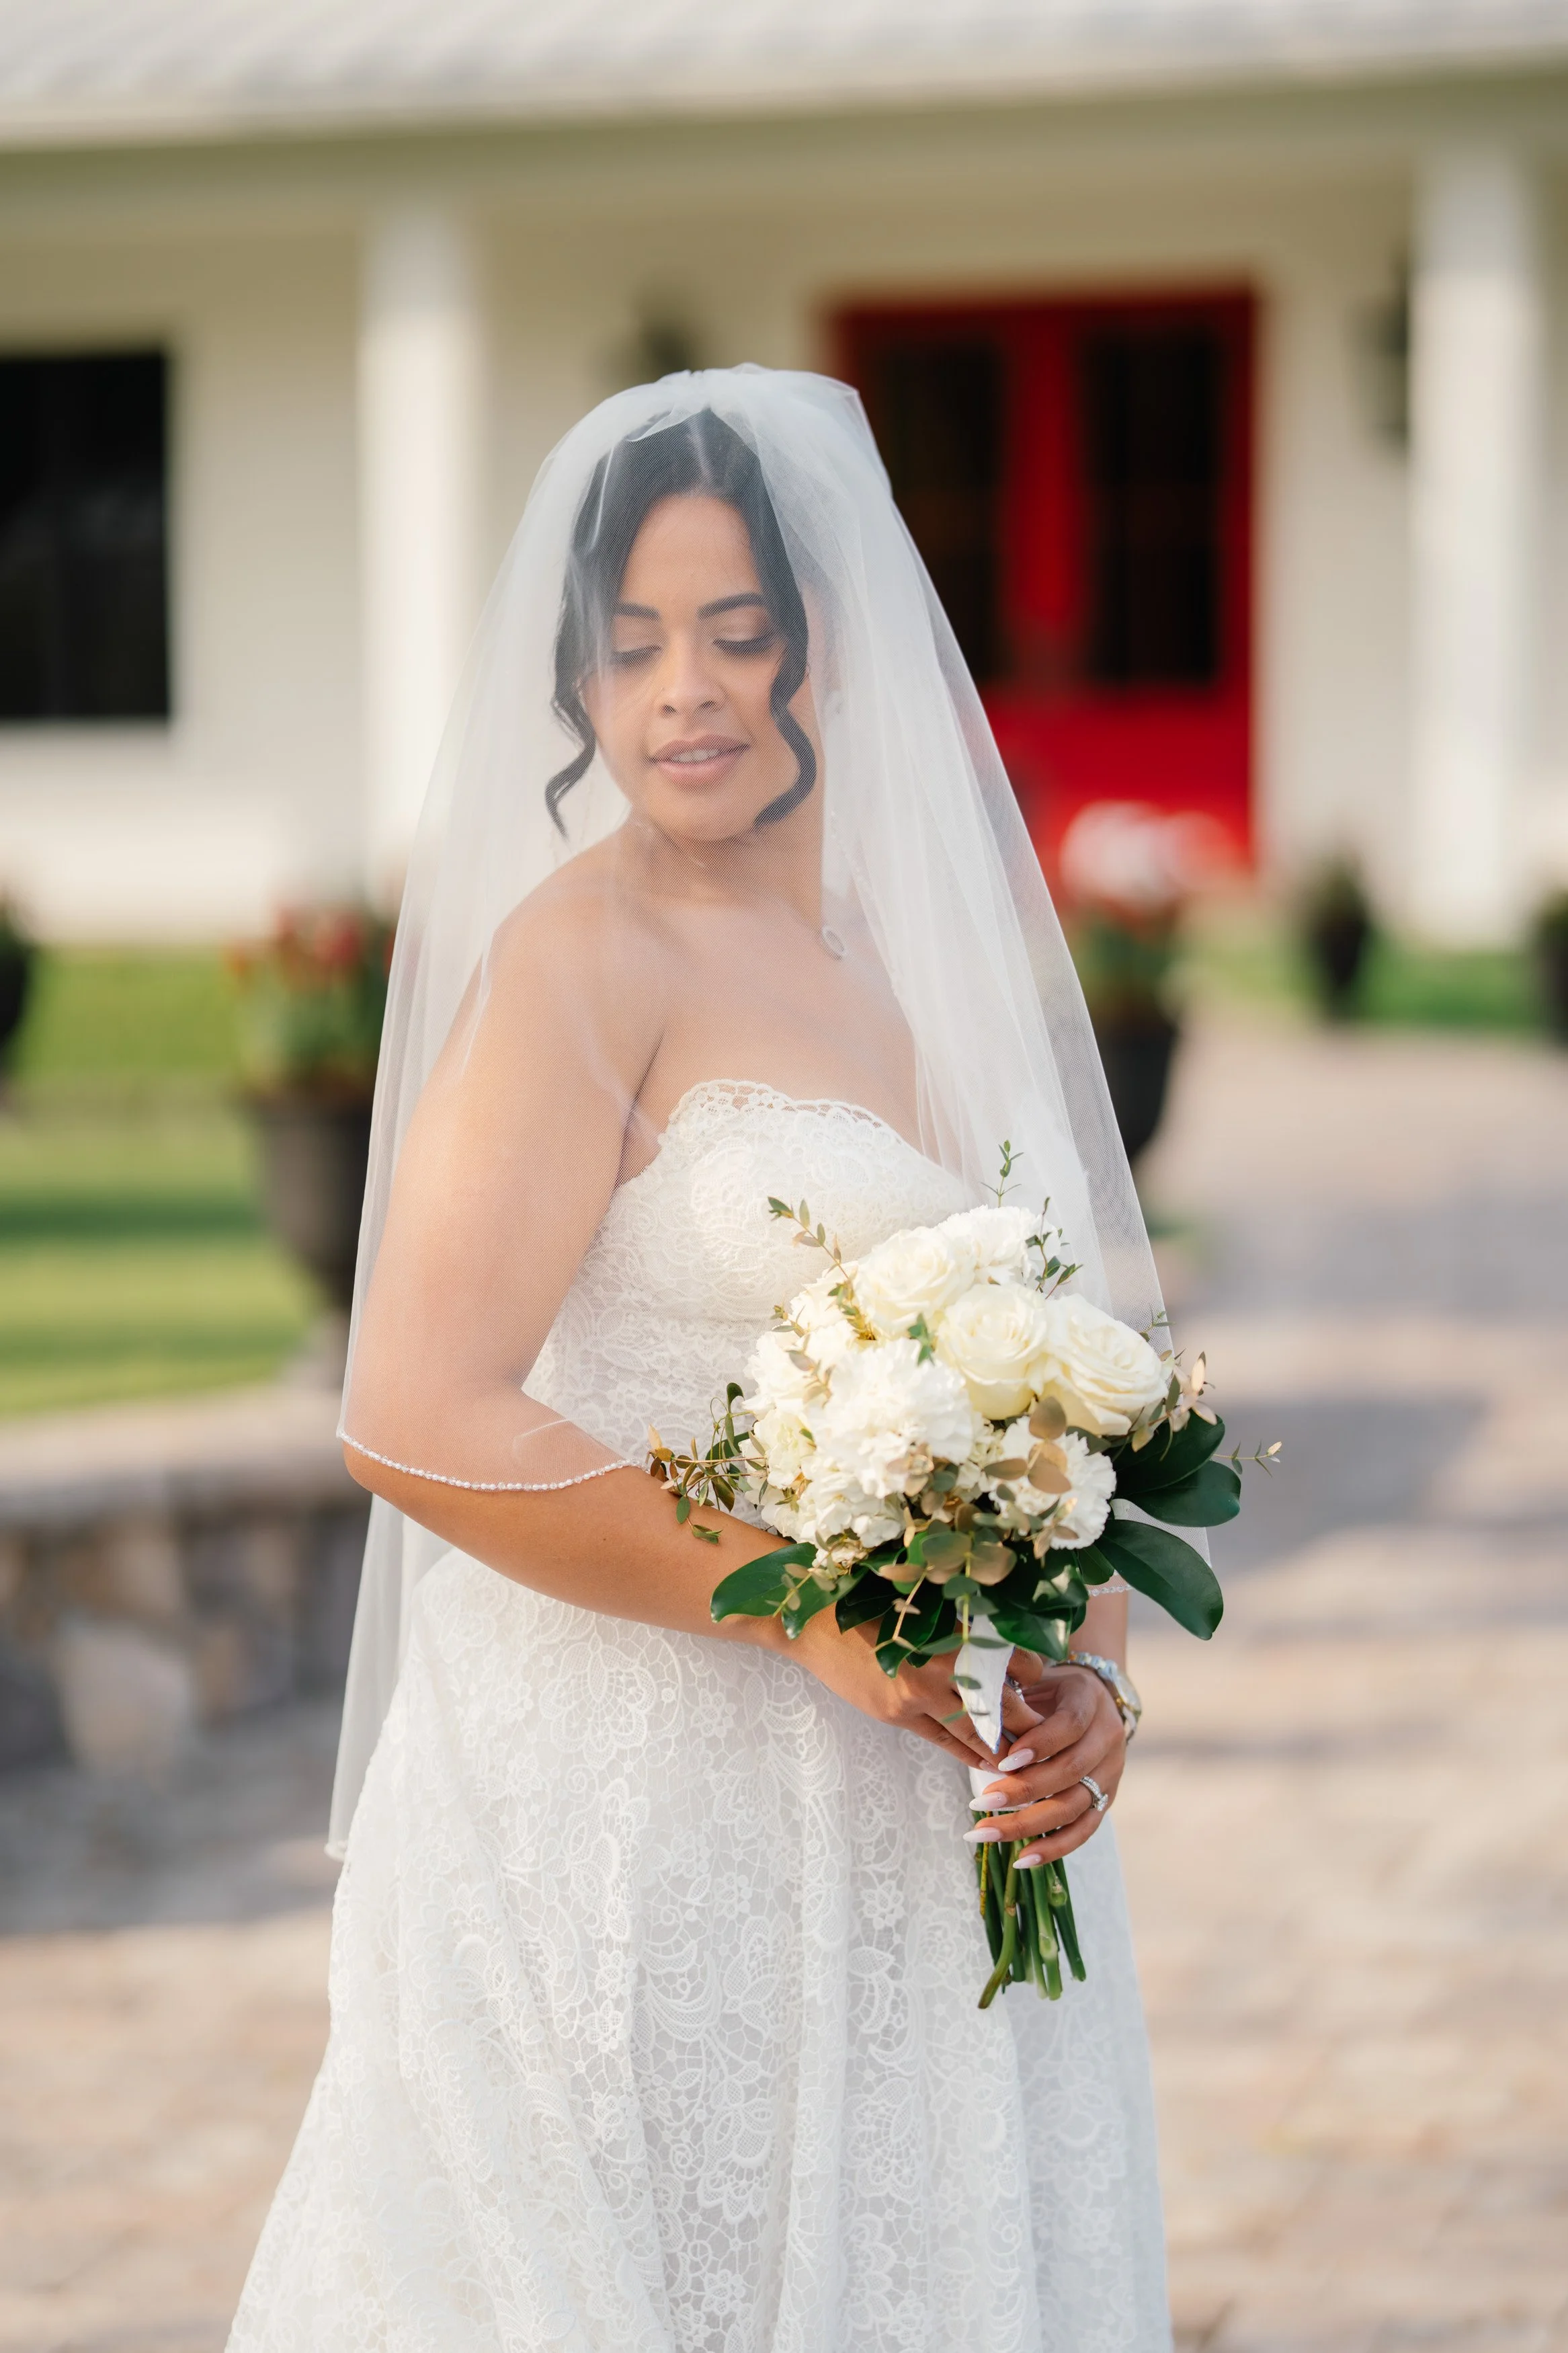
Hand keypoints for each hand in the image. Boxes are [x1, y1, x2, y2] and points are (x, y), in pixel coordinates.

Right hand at [792, 1613, 1042, 1769]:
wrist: (823, 1621)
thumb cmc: (879, 1607)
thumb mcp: (930, 1610)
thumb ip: (965, 1632)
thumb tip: (1006, 1658)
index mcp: (959, 1629)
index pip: (1017, 1662)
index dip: (1034, 1677)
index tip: (1043, 1686)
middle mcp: (944, 1661)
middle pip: (1003, 1702)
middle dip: (1028, 1723)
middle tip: (1050, 1738)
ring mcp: (919, 1691)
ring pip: (976, 1729)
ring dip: (1002, 1747)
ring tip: (1024, 1761)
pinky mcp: (897, 1712)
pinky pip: (944, 1741)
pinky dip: (969, 1754)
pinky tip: (985, 1763)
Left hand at [966, 1664, 1125, 1864]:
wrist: (1093, 1697)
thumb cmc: (1050, 1688)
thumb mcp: (1035, 1679)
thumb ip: (1014, 1701)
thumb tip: (978, 1728)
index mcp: (1089, 1699)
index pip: (1070, 1725)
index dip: (1040, 1744)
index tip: (1003, 1762)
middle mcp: (1107, 1738)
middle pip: (1071, 1772)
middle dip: (1024, 1790)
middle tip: (981, 1801)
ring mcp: (1110, 1773)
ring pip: (1075, 1806)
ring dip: (1029, 1824)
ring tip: (986, 1832)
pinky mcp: (1106, 1799)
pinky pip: (1084, 1830)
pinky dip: (1054, 1847)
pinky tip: (1022, 1859)